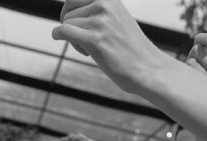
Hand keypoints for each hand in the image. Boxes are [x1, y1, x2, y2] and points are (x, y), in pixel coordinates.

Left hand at [52, 0, 171, 94]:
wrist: (146, 67)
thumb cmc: (129, 47)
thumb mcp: (117, 19)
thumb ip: (99, 12)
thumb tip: (68, 11)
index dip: (70, 10)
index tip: (75, 23)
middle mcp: (105, 5)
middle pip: (68, 9)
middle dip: (69, 23)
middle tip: (79, 37)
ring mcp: (100, 22)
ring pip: (66, 24)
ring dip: (73, 38)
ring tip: (92, 48)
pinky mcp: (94, 40)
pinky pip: (63, 31)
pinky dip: (59, 37)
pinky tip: (80, 50)